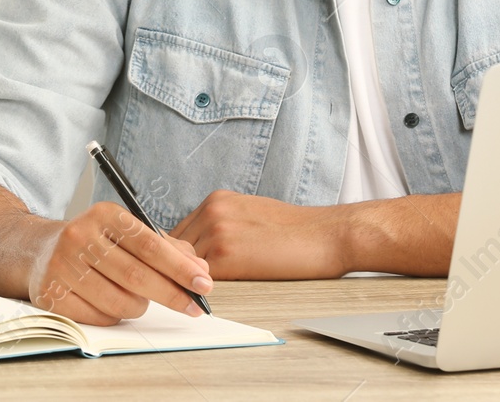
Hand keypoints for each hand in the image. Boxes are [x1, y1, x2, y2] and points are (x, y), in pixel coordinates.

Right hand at [26, 201, 214, 324]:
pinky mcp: (52, 294)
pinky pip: (99, 317)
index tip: (203, 283)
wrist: (39, 251)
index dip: (180, 267)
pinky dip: (116, 316)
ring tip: (141, 300)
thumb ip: (166, 247)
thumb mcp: (127, 232)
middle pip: (136, 275)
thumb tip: (200, 268)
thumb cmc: (94, 242)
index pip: (149, 244)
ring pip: (119, 301)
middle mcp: (80, 236)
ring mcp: (63, 266)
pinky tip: (114, 304)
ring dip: (140, 307)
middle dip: (171, 294)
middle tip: (193, 307)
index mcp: (104, 215)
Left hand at [171, 190, 347, 279]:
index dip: (176, 254)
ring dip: (186, 280)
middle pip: (174, 246)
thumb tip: (201, 247)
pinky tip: (205, 298)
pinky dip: (199, 290)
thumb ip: (222, 225)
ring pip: (183, 263)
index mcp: (217, 200)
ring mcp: (217, 232)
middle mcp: (212, 212)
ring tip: (191, 295)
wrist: (324, 235)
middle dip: (176, 266)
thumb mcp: (249, 213)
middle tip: (177, 286)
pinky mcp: (226, 256)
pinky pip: (199, 278)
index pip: (179, 230)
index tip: (175, 269)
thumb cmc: (294, 230)